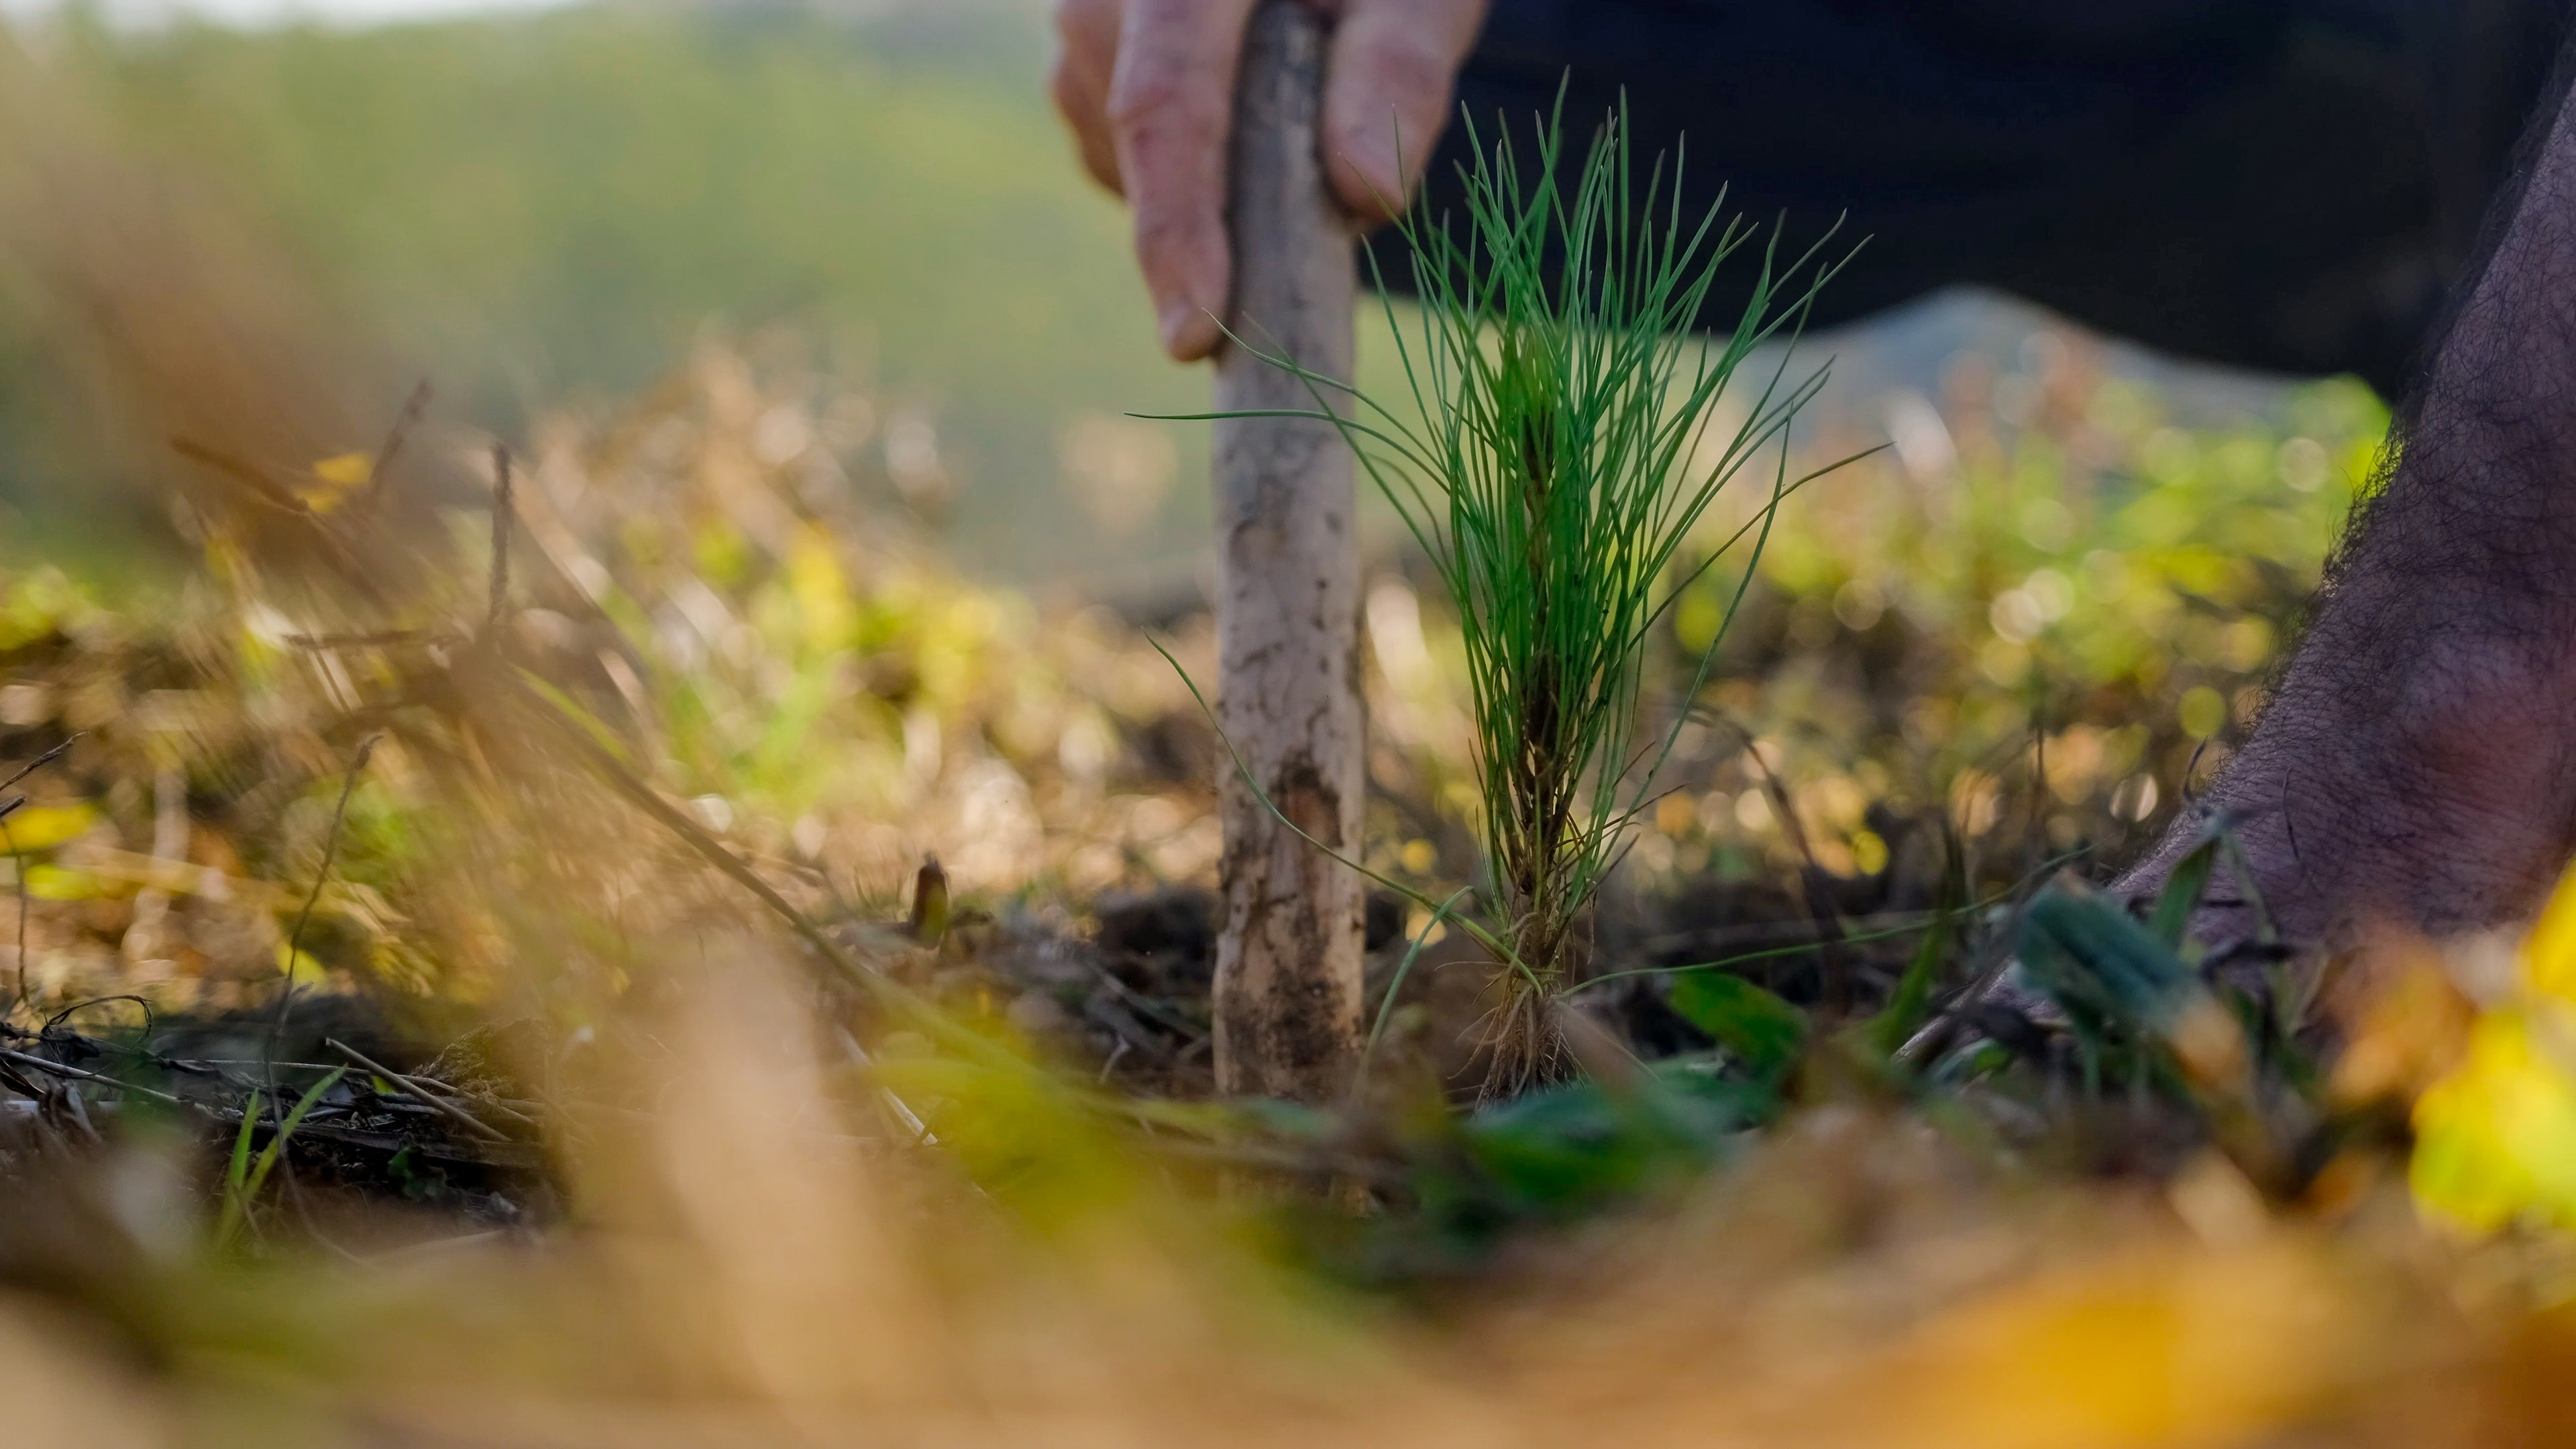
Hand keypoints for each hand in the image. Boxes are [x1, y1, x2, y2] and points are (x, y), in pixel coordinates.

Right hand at [1051, 0, 1488, 360]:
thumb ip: (1399, 70)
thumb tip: (1368, 192)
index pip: (1166, 104)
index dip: (1178, 228)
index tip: (1194, 336)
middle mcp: (1105, 1)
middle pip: (1144, 153)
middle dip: (1223, 222)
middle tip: (1325, 218)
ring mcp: (1081, 41)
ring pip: (1131, 172)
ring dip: (1218, 195)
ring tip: (1293, 129)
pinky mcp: (1082, 81)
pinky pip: (1128, 169)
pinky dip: (1197, 181)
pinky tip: (1249, 131)